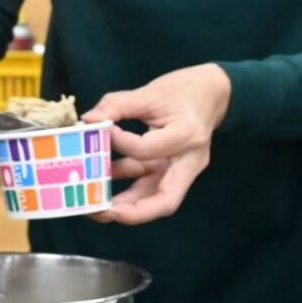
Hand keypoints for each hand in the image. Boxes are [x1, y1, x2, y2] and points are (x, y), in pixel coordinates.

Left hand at [85, 65, 232, 225]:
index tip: (98, 128)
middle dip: (129, 212)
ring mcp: (183, 169)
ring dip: (125, 205)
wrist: (213, 93)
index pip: (146, 149)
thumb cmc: (184, 90)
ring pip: (156, 198)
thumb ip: (117, 105)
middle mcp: (189, 161)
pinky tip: (102, 179)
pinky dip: (127, 187)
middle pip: (164, 200)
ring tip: (92, 204)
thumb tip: (89, 119)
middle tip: (96, 210)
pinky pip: (151, 185)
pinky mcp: (174, 170)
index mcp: (186, 136)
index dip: (118, 142)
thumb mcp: (149, 91)